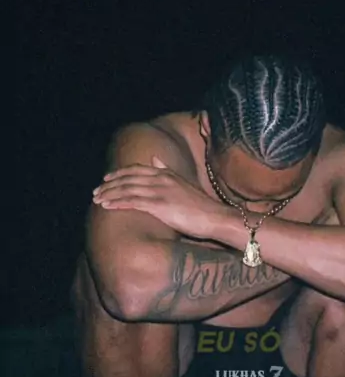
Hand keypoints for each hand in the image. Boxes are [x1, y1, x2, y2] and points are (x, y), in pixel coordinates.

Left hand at [92, 156, 228, 238]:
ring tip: (97, 200)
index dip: (119, 173)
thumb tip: (155, 160)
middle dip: (110, 185)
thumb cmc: (201, 205)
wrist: (214, 217)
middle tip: (96, 191)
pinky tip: (107, 206)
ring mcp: (159, 191)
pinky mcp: (159, 205)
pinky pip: (133, 202)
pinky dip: (117, 203)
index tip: (106, 179)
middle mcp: (161, 179)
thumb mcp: (183, 183)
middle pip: (128, 178)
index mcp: (166, 173)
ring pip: (127, 189)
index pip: (136, 169)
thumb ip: (167, 171)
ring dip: (110, 194)